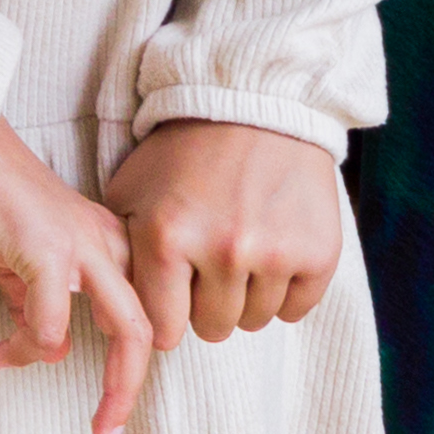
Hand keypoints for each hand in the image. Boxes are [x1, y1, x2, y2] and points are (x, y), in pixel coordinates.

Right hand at [0, 122, 161, 433]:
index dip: (130, 361)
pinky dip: (32, 349)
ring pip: (130, 330)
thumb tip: (48, 351)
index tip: (106, 400)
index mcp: (106, 240)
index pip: (142, 310)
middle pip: (149, 327)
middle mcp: (106, 241)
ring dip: (117, 388)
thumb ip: (37, 303)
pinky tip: (5, 352)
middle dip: (133, 389)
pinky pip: (52, 323)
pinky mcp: (46, 249)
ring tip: (99, 423)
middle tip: (109, 430)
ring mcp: (81, 244)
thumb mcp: (20, 255)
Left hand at [106, 120, 347, 346]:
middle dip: (206, 304)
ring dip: (245, 296)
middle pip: (212, 329)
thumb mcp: (132, 190)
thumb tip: (115, 306)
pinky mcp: (318, 253)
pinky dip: (284, 291)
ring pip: (254, 321)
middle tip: (208, 262)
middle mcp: (223, 250)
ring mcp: (275, 253)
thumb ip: (121, 249)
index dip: (166, 315)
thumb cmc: (183, 152)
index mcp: (168, 238)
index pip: (164, 330)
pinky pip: (295, 310)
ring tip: (240, 248)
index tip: (172, 296)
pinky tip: (273, 251)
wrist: (254, 103)